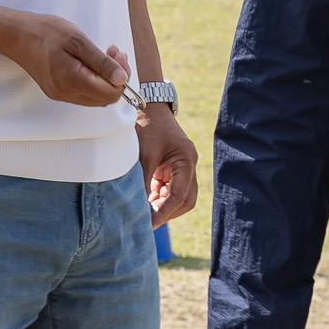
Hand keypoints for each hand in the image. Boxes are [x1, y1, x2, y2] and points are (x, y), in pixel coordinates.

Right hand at [0, 14, 131, 106]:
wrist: (17, 35)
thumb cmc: (45, 33)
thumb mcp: (78, 41)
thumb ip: (101, 62)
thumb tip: (121, 79)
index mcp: (72, 80)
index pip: (111, 93)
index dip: (121, 75)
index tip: (118, 55)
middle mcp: (66, 93)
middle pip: (105, 98)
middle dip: (115, 77)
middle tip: (112, 52)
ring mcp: (60, 94)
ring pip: (96, 97)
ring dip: (105, 79)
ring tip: (103, 54)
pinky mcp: (57, 91)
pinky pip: (84, 93)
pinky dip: (93, 81)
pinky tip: (90, 63)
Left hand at [136, 104, 197, 226]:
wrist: (146, 105)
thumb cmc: (147, 126)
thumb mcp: (144, 154)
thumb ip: (144, 181)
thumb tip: (139, 207)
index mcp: (186, 159)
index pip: (180, 194)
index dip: (165, 211)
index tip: (150, 223)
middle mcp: (188, 164)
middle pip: (186, 199)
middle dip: (168, 212)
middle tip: (149, 221)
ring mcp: (181, 166)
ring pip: (179, 196)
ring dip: (163, 206)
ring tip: (145, 212)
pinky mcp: (172, 167)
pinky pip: (170, 189)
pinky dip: (159, 197)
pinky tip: (145, 200)